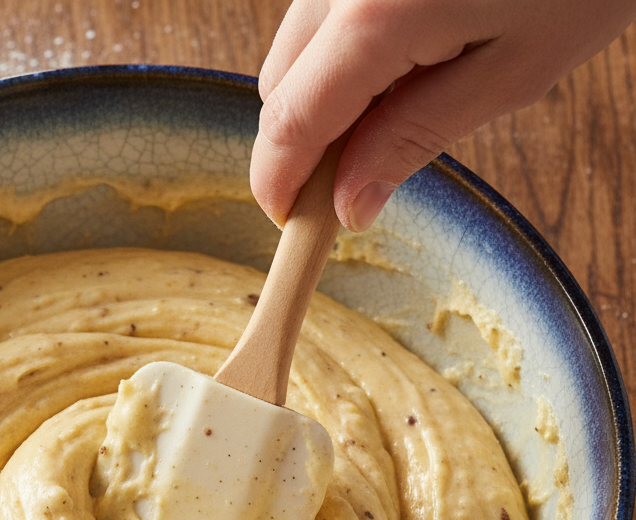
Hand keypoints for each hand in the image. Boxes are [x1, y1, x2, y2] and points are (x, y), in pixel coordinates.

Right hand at [252, 0, 635, 227]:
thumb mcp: (514, 69)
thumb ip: (416, 137)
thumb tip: (349, 203)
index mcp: (375, 15)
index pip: (290, 125)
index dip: (280, 185)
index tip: (295, 223)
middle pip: (280, 87)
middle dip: (306, 141)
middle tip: (364, 170)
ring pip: (298, 47)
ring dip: (326, 91)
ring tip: (407, 91)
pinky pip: (324, 10)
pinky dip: (344, 48)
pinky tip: (408, 46)